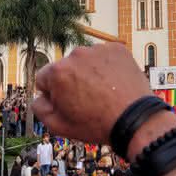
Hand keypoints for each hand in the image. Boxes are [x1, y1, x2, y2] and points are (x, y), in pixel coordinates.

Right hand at [32, 43, 153, 143]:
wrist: (135, 120)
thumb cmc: (97, 124)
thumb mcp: (59, 126)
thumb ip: (40, 108)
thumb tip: (39, 96)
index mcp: (58, 72)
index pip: (44, 78)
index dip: (54, 94)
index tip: (68, 103)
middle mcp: (76, 55)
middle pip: (66, 67)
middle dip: (72, 81)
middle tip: (88, 100)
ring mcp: (98, 50)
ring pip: (86, 61)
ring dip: (90, 72)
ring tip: (103, 92)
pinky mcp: (117, 49)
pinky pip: (105, 56)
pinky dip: (107, 67)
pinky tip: (114, 83)